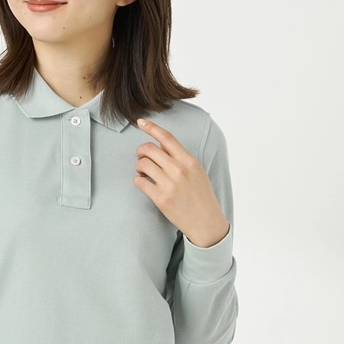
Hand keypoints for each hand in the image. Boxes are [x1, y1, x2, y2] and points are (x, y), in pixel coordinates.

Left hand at [133, 118, 229, 247]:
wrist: (205, 222)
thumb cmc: (201, 196)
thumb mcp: (196, 171)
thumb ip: (180, 159)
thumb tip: (159, 147)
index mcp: (189, 161)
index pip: (167, 138)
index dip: (152, 127)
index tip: (141, 122)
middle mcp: (179, 170)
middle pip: (149, 149)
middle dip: (141, 151)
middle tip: (142, 158)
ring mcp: (169, 184)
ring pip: (142, 164)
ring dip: (139, 167)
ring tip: (144, 173)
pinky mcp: (160, 198)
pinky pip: (140, 182)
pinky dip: (138, 181)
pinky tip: (143, 184)